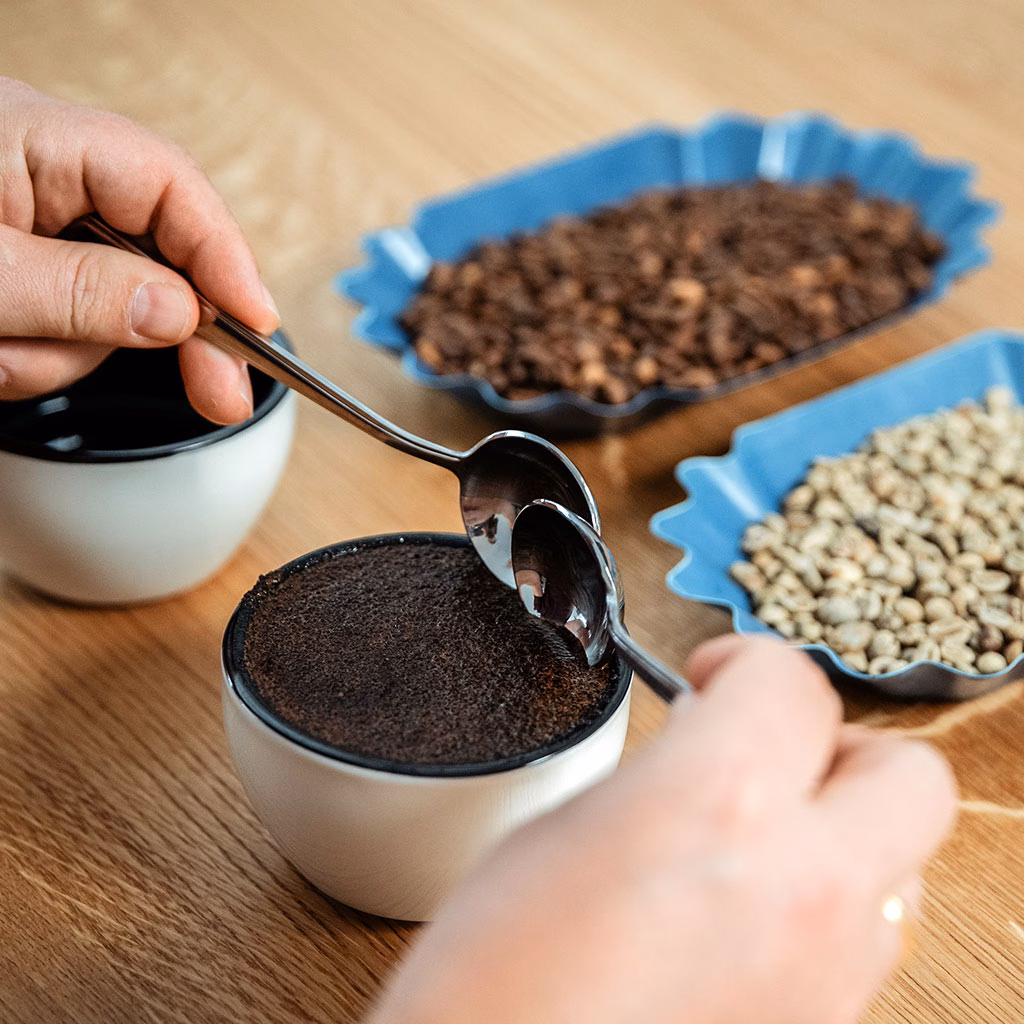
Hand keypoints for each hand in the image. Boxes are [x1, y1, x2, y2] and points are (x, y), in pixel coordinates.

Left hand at [0, 77, 278, 423]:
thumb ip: (78, 290)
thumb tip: (178, 310)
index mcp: (37, 141)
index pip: (171, 189)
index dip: (228, 257)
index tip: (257, 327)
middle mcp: (44, 179)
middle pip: (156, 255)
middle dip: (167, 332)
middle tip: (217, 394)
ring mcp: (32, 232)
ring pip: (104, 312)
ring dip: (58, 354)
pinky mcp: (20, 276)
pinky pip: (60, 331)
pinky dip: (30, 358)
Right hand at [370, 635, 956, 1023]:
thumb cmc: (494, 976)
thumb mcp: (566, 828)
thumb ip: (663, 772)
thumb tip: (702, 742)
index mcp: (719, 806)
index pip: (792, 683)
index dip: (748, 663)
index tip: (719, 676)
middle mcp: (802, 890)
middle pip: (909, 775)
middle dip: (844, 746)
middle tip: (775, 750)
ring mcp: (826, 973)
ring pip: (902, 863)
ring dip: (844, 832)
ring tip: (762, 837)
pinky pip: (866, 942)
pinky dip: (827, 908)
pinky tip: (750, 911)